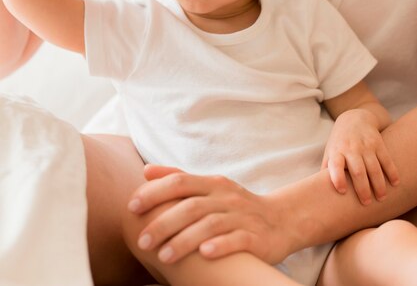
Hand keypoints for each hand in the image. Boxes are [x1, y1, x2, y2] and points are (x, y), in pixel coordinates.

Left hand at [127, 164, 291, 265]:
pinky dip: (220, 245)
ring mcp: (242, 216)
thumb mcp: (209, 188)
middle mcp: (225, 197)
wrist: (281, 220)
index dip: (155, 192)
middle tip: (143, 240)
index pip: (180, 181)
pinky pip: (237, 240)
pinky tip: (205, 254)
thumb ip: (179, 178)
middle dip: (164, 223)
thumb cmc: (235, 206)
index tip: (132, 207)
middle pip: (191, 206)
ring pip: (210, 225)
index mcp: (212, 183)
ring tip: (164, 256)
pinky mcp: (256, 237)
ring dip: (185, 240)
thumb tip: (145, 171)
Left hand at [321, 109, 399, 204]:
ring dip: (379, 184)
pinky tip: (395, 183)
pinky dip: (392, 172)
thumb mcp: (330, 151)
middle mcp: (351, 148)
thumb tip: (319, 189)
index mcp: (337, 151)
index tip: (342, 191)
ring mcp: (366, 146)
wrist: (354, 118)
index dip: (337, 178)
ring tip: (381, 198)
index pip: (336, 165)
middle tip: (366, 203)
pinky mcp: (379, 143)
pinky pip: (387, 160)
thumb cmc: (340, 141)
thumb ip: (326, 169)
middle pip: (358, 170)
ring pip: (374, 168)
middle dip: (362, 188)